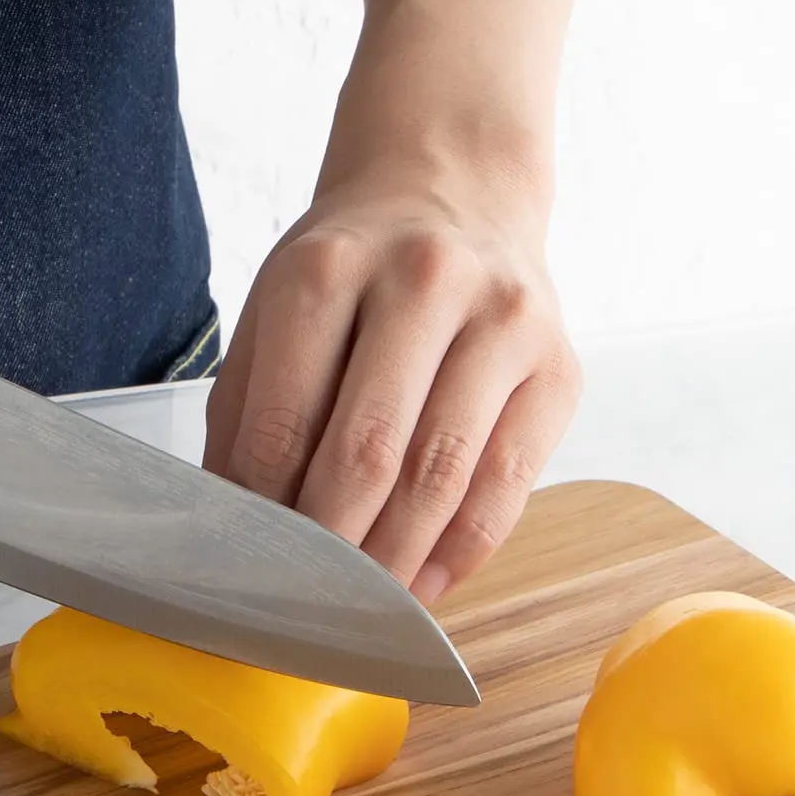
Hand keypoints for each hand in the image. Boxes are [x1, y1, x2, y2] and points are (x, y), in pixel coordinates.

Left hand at [204, 105, 580, 603]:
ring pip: (442, 476)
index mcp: (328, 267)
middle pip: (367, 452)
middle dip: (331, 547)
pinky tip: (425, 582)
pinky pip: (509, 486)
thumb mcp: (279, 308)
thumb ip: (251, 411)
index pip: (283, 421)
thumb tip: (235, 530)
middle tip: (306, 603)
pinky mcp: (559, 364)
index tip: (251, 565)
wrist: (456, 188)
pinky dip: (462, 551)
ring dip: (396, 561)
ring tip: (363, 607)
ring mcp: (502, 320)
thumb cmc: (354, 269)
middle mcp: (423, 279)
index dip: (263, 511)